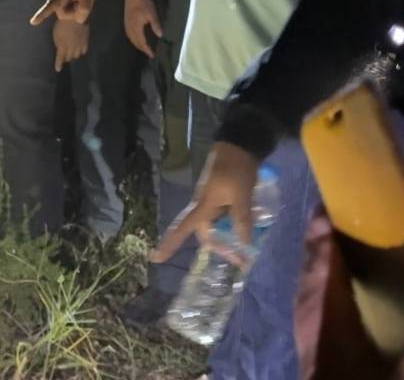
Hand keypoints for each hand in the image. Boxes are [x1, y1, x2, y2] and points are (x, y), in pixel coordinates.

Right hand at [30, 0, 99, 25]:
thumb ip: (85, 8)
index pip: (50, 5)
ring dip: (77, 9)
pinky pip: (73, 12)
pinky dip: (79, 7)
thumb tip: (79, 20)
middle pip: (63, 15)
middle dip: (74, 11)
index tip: (32, 22)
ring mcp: (61, 0)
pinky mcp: (66, 2)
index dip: (41, 14)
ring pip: (69, 14)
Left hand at [52, 17, 88, 70]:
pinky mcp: (85, 40)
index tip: (58, 69)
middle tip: (64, 58)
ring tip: (71, 54)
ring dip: (73, 55)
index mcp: (62, 46)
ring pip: (77, 55)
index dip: (59, 65)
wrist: (74, 15)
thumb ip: (59, 43)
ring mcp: (79, 44)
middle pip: (69, 57)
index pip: (60, 59)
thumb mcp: (56, 33)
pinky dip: (81, 51)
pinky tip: (79, 50)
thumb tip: (60, 49)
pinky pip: (83, 49)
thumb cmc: (62, 22)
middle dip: (66, 58)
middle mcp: (71, 47)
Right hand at [122, 0, 162, 56]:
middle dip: (141, 48)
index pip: (142, 42)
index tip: (152, 54)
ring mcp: (126, 24)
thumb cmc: (144, 4)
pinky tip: (135, 37)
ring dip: (136, 44)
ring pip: (131, 38)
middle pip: (135, 42)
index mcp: (136, 28)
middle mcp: (130, 28)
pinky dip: (132, 39)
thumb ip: (156, 25)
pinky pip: (128, 34)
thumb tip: (160, 35)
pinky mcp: (126, 21)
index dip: (147, 49)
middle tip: (148, 52)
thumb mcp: (152, 14)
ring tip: (142, 47)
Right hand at [151, 141, 260, 265]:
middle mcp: (204, 205)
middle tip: (241, 257)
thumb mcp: (241, 196)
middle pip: (206, 232)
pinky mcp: (222, 195)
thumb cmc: (236, 169)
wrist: (240, 145)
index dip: (169, 244)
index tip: (156, 259)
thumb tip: (243, 245)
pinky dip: (233, 224)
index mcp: (203, 206)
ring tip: (246, 245)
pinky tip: (247, 227)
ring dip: (228, 235)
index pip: (182, 228)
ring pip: (217, 225)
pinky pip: (224, 216)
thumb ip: (241, 220)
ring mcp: (213, 200)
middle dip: (220, 246)